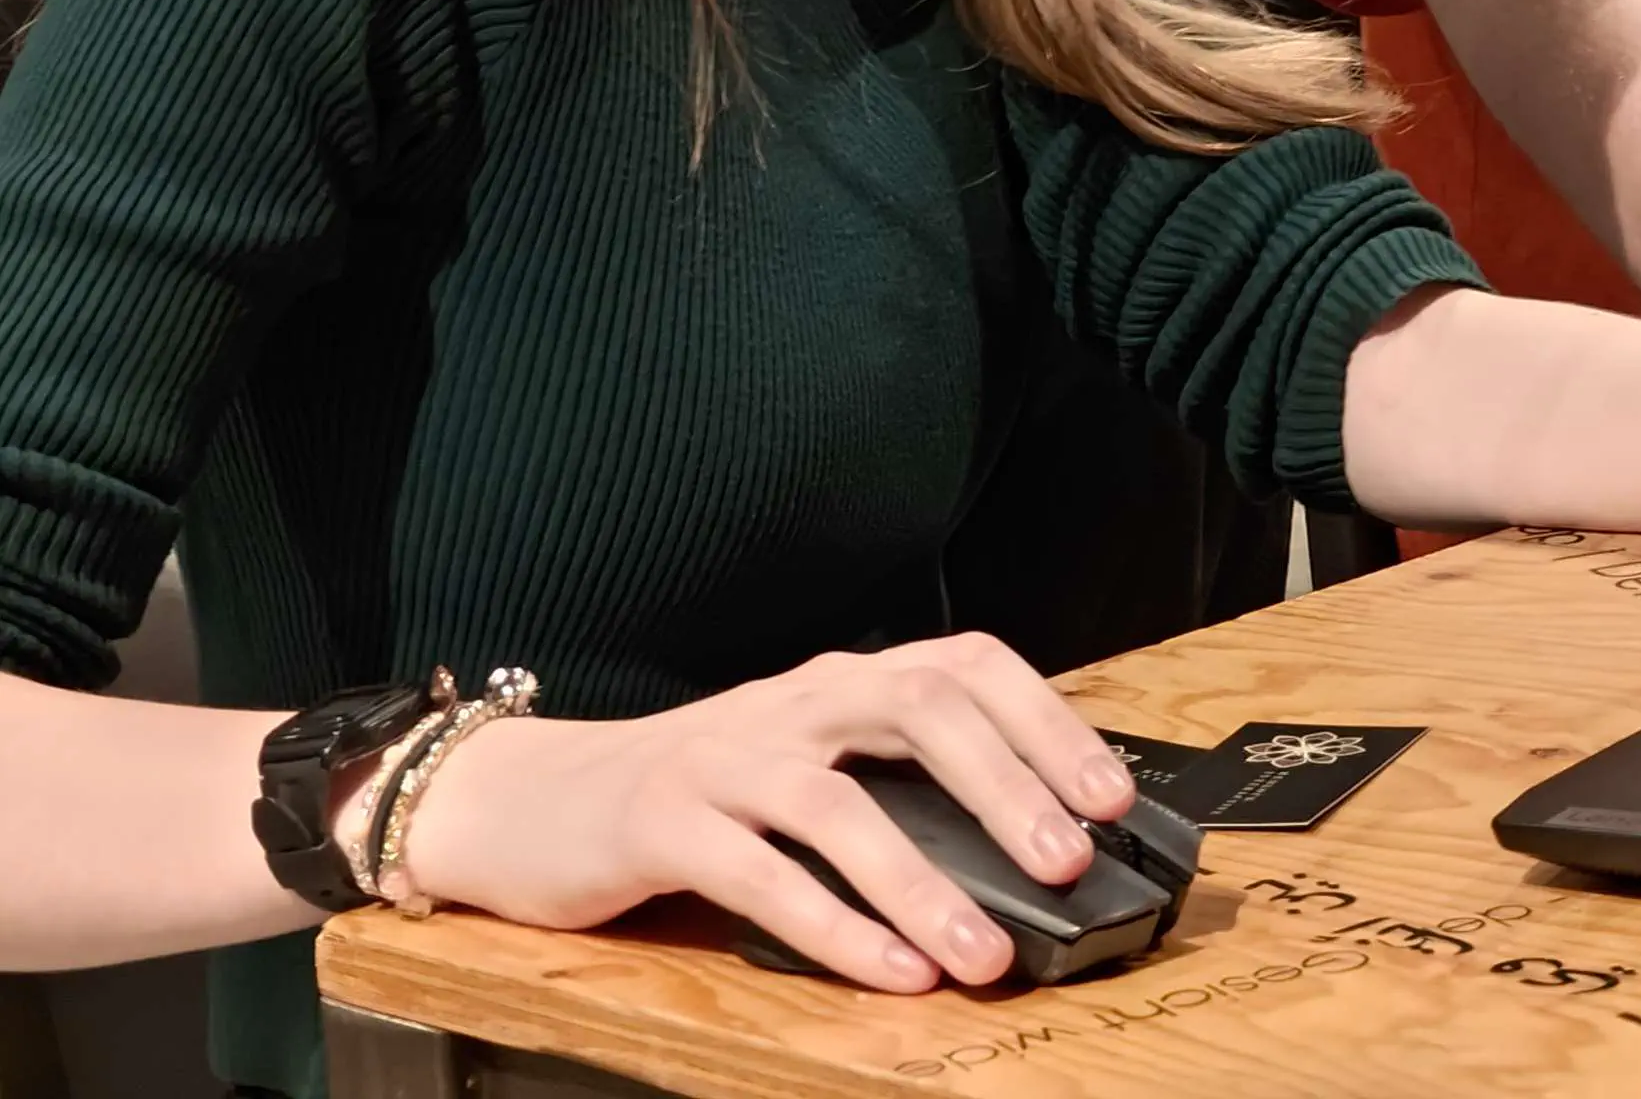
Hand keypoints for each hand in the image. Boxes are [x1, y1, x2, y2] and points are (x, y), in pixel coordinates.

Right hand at [393, 635, 1137, 992]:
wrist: (529, 799)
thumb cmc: (697, 790)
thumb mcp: (807, 762)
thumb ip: (897, 780)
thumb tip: (1032, 834)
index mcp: (843, 680)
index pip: (966, 667)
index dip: (1046, 723)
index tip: (1111, 794)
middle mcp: (795, 702)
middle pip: (921, 709)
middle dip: (1008, 785)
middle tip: (1068, 861)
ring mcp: (727, 758)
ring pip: (843, 805)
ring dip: (926, 882)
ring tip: (986, 952)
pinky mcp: (665, 825)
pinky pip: (764, 877)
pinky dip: (836, 929)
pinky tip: (892, 973)